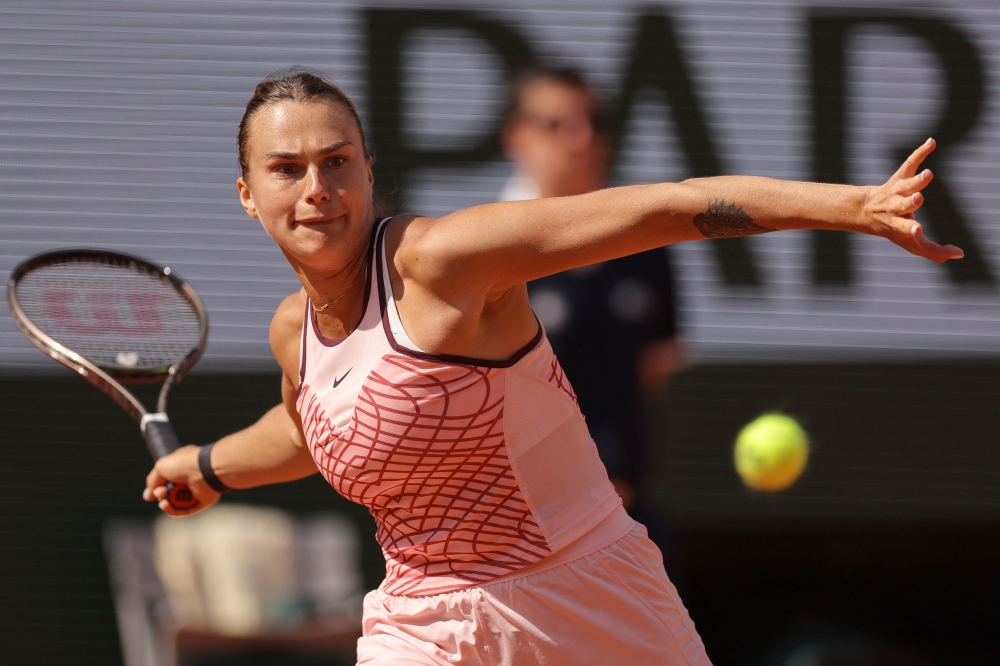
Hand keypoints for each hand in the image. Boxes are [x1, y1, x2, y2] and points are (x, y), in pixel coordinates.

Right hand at [144, 444, 219, 515]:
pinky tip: (165, 505)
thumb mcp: (161, 468)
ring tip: (163, 499)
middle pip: (171, 492)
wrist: (205, 470)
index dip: (159, 485)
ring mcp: (196, 491)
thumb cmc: (184, 464)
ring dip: (166, 503)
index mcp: (183, 466)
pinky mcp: (202, 502)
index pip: (169, 478)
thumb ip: (153, 481)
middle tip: (160, 492)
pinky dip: (173, 510)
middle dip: (161, 494)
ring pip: (176, 503)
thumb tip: (148, 496)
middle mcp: (190, 478)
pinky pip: (185, 511)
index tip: (153, 489)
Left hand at [863, 138, 962, 262]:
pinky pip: (909, 163)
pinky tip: (931, 142)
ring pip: (906, 185)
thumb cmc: (894, 229)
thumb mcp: (911, 244)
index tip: (917, 229)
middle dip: (910, 202)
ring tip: (928, 174)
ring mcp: (897, 191)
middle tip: (917, 199)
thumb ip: (935, 252)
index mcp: (898, 225)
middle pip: (903, 205)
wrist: (865, 211)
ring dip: (917, 180)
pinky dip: (920, 152)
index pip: (904, 228)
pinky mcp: (899, 176)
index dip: (910, 228)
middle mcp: (895, 208)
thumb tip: (960, 254)